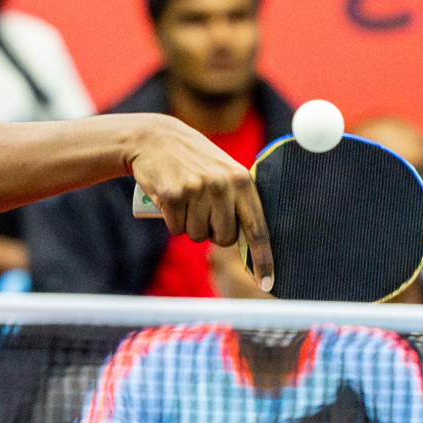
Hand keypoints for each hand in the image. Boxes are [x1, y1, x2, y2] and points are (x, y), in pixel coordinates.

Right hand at [127, 114, 273, 289]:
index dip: (263, 259)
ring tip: (185, 200)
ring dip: (189, 225)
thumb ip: (238, 200)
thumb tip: (252, 244)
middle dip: (212, 232)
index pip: (257, 229)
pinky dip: (172, 221)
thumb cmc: (194, 161)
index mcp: (242, 181)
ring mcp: (197, 190)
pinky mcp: (172, 195)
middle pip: (224, 238)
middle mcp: (222, 186)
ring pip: (197, 235)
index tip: (267, 284)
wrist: (156, 139)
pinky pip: (176, 228)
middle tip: (202, 209)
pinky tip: (170, 200)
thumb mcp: (224, 172)